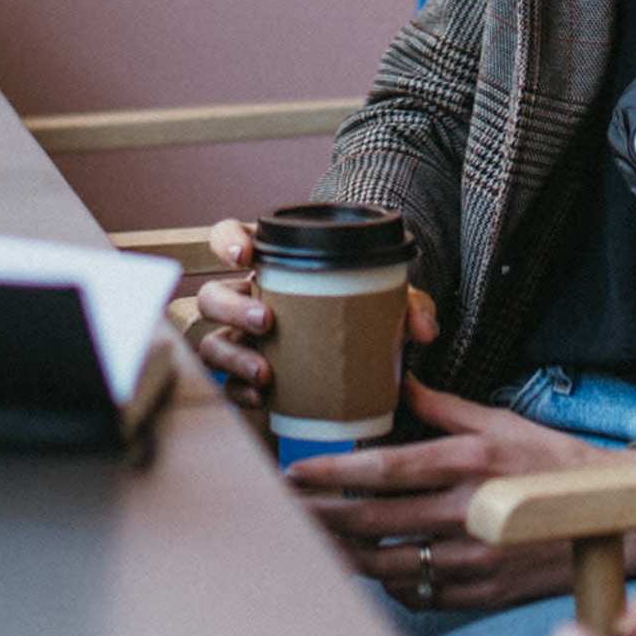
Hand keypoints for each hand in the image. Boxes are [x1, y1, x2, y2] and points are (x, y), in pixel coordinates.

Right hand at [187, 218, 437, 407]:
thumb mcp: (388, 303)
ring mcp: (241, 341)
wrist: (356, 366)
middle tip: (266, 320)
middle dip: (231, 306)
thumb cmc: (362, 315)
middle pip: (212, 295)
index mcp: (271, 267)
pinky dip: (240, 392)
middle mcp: (246, 300)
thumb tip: (424, 330)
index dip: (227, 241)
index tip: (245, 255)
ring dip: (233, 356)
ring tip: (266, 372)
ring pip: (211, 342)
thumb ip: (409, 306)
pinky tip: (263, 398)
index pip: (229, 238)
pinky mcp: (245, 378)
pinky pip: (227, 386)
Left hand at [285, 382, 635, 612]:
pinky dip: (390, 579)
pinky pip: (419, 592)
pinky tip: (376, 565)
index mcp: (469, 464)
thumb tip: (399, 380)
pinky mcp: (483, 593)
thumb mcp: (501, 423)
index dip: (333, 472)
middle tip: (288, 511)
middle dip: (323, 516)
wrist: (613, 519)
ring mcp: (475, 560)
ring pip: (388, 563)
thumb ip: (444, 408)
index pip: (385, 470)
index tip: (296, 472)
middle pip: (374, 520)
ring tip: (318, 541)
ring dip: (346, 553)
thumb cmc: (554, 463)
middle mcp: (467, 513)